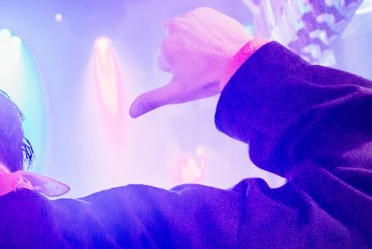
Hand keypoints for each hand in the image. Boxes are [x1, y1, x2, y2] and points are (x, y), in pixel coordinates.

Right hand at [129, 8, 252, 117]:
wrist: (240, 61)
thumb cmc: (209, 79)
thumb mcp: (178, 93)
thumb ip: (152, 100)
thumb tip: (131, 112)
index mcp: (166, 48)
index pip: (164, 62)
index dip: (178, 70)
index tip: (193, 73)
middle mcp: (174, 28)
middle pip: (172, 46)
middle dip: (183, 55)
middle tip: (202, 64)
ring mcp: (191, 18)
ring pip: (183, 33)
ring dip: (192, 41)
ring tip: (209, 53)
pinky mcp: (205, 12)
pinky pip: (197, 22)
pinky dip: (203, 30)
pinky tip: (214, 42)